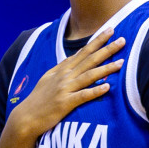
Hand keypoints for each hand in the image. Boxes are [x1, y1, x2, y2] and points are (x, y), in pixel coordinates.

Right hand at [6, 32, 124, 139]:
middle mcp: (64, 76)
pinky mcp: (65, 103)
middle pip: (89, 59)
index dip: (97, 41)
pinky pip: (83, 96)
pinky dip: (95, 91)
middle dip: (106, 49)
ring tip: (121, 63)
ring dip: (106, 68)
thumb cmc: (40, 99)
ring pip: (89, 75)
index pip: (83, 51)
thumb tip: (76, 57)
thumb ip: (63, 68)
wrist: (26, 117)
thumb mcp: (49, 78)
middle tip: (122, 40)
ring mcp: (64, 89)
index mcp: (62, 69)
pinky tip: (107, 87)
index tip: (110, 30)